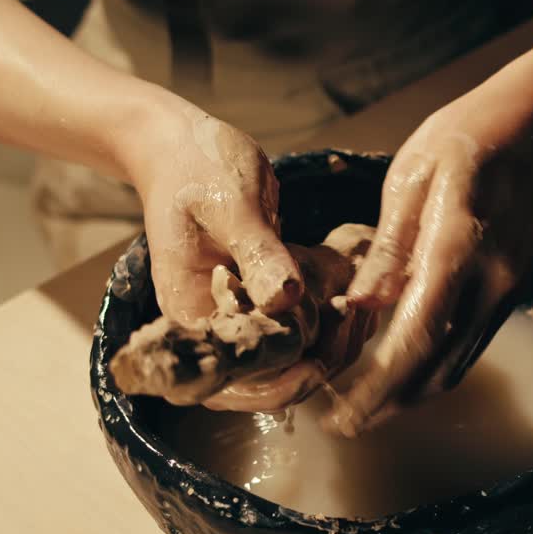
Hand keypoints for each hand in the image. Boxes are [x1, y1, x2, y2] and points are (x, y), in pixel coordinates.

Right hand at [126, 107, 346, 412]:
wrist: (179, 147)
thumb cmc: (196, 168)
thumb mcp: (231, 204)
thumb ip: (258, 253)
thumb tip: (285, 300)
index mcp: (190, 315)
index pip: (227, 383)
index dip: (275, 386)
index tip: (318, 364)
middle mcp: (211, 326)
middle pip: (264, 382)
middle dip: (313, 364)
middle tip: (350, 323)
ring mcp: (236, 315)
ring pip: (287, 361)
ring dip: (327, 343)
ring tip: (353, 307)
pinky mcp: (258, 302)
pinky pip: (296, 331)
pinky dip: (327, 321)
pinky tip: (347, 293)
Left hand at [329, 61, 532, 435]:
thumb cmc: (470, 135)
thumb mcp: (413, 175)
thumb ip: (390, 247)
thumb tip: (360, 307)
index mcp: (461, 244)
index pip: (418, 334)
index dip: (379, 384)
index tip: (342, 413)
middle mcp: (495, 279)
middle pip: (439, 365)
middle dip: (389, 404)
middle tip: (341, 424)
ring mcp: (509, 289)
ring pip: (458, 363)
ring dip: (412, 393)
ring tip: (363, 407)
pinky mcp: (513, 290)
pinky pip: (470, 344)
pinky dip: (434, 368)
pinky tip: (401, 369)